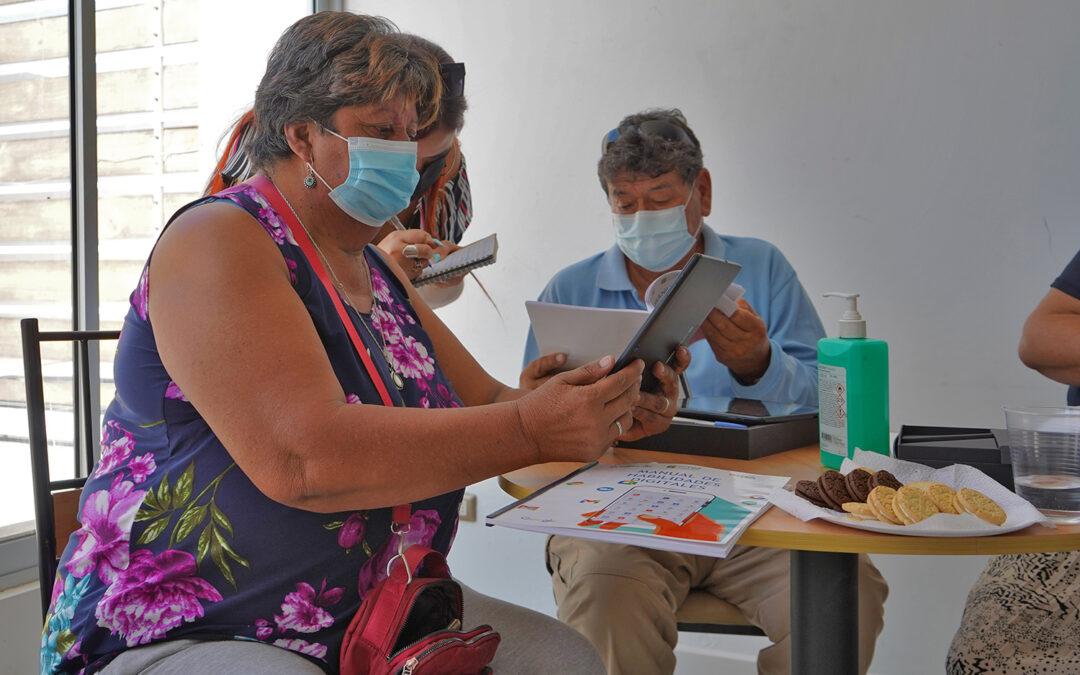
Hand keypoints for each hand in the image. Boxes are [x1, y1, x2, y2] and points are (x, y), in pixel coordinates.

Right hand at [376, 230, 457, 280]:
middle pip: (426, 250)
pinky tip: (405, 268)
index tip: (428, 242)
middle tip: (423, 253)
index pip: (422, 235)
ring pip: (423, 263)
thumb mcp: (397, 238)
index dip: (428, 239)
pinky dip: (415, 271)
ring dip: (420, 263)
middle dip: (427, 252)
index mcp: (396, 237)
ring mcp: (400, 265)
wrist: (370, 266)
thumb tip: (435, 243)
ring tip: (408, 261)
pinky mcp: (402, 276)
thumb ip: (415, 237)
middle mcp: (398, 250)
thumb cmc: (386, 251)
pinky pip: (418, 273)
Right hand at [515, 355, 643, 463]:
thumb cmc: (540, 404)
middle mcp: (596, 420)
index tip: (638, 364)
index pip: (622, 381)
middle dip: (634, 386)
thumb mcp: (562, 381)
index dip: (633, 371)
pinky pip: (614, 435)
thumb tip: (611, 361)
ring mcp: (596, 438)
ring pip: (626, 419)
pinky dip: (613, 424)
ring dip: (626, 407)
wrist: (525, 434)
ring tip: (618, 398)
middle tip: (632, 378)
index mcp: (588, 399)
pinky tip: (604, 416)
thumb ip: (589, 371)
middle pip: (629, 399)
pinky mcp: (594, 451)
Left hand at [622, 345, 690, 440]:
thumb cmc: (620, 395)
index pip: (679, 364)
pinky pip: (652, 418)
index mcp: (664, 376)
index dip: (682, 357)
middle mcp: (669, 391)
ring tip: (635, 394)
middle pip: (672, 380)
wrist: (613, 421)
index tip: (680, 349)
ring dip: (647, 397)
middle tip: (656, 367)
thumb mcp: (623, 377)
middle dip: (664, 373)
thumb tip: (623, 358)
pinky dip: (640, 412)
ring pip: (660, 402)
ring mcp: (667, 409)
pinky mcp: (660, 424)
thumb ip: (627, 368)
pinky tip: (631, 408)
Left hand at [699, 299, 770, 382]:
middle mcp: (747, 343)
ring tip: (700, 312)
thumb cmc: (754, 334)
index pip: (738, 316)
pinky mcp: (723, 357)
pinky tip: (703, 323)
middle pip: (723, 325)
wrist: (755, 360)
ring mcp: (734, 352)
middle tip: (703, 303)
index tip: (715, 299)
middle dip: (711, 313)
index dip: (724, 307)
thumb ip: (743, 307)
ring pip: (714, 334)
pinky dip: (705, 331)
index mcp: (757, 330)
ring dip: (705, 322)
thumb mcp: (756, 320)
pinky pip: (710, 341)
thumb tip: (725, 298)